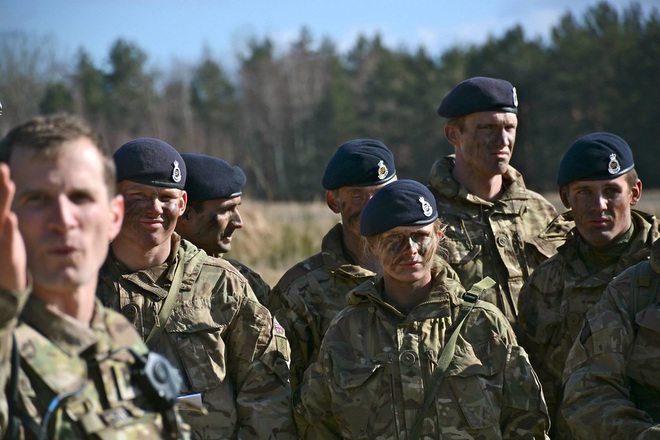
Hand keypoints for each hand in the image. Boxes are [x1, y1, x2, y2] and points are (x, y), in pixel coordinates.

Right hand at [0, 163, 25, 291]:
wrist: (7, 285)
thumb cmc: (5, 253)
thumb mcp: (6, 230)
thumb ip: (6, 212)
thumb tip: (8, 194)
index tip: (2, 165)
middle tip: (2, 166)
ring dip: (2, 200)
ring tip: (9, 183)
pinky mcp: (7, 254)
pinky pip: (7, 240)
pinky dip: (8, 229)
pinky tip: (11, 218)